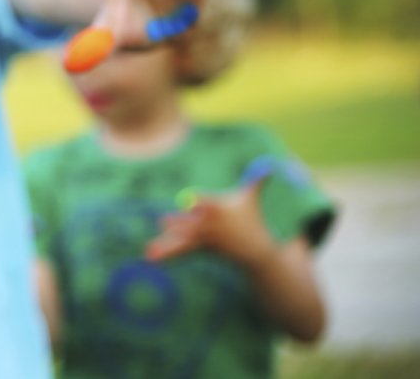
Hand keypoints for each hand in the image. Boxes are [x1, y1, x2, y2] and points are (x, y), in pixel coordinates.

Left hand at [147, 172, 277, 267]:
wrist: (256, 251)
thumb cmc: (252, 219)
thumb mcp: (251, 198)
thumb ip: (256, 181)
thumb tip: (270, 164)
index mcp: (220, 209)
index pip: (206, 203)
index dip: (198, 202)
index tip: (190, 203)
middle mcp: (211, 226)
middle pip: (192, 223)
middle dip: (178, 223)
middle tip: (162, 222)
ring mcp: (205, 239)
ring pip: (184, 239)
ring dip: (167, 244)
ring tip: (149, 249)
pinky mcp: (201, 248)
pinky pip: (182, 249)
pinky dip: (168, 252)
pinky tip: (151, 256)